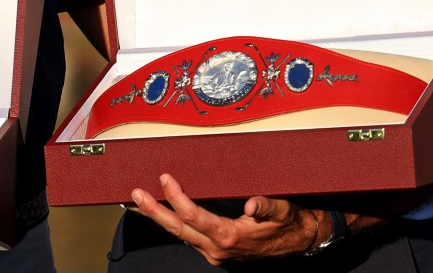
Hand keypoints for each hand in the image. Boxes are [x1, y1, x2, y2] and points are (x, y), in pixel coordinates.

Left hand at [130, 173, 320, 263]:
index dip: (177, 198)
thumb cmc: (288, 224)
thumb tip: (253, 204)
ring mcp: (214, 252)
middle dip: (153, 212)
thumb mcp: (282, 211)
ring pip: (179, 234)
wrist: (298, 242)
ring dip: (158, 218)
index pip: (194, 216)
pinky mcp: (214, 250)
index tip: (165, 179)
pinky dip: (171, 224)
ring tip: (137, 204)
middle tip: (134, 196)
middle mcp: (217, 247)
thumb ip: (267, 207)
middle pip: (178, 228)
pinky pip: (187, 237)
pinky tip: (160, 214)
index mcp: (230, 236)